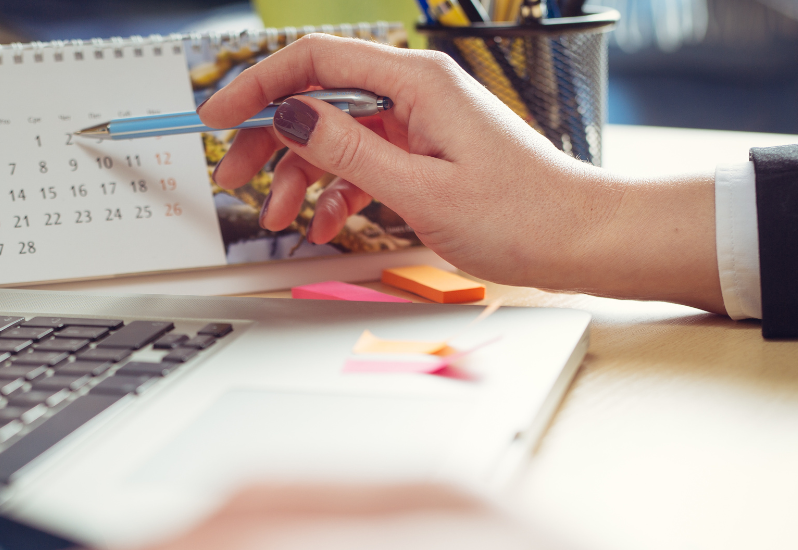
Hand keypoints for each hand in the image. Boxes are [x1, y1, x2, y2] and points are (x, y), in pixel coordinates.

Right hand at [200, 35, 723, 313]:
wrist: (579, 241)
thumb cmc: (523, 214)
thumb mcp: (421, 189)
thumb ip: (349, 150)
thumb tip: (290, 117)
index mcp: (417, 83)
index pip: (315, 61)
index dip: (258, 86)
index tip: (218, 115)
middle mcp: (416, 95)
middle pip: (318, 100)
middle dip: (269, 139)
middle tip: (235, 177)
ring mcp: (419, 127)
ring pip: (336, 138)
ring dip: (300, 177)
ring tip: (281, 217)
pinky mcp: (425, 157)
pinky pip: (363, 165)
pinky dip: (336, 193)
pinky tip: (323, 224)